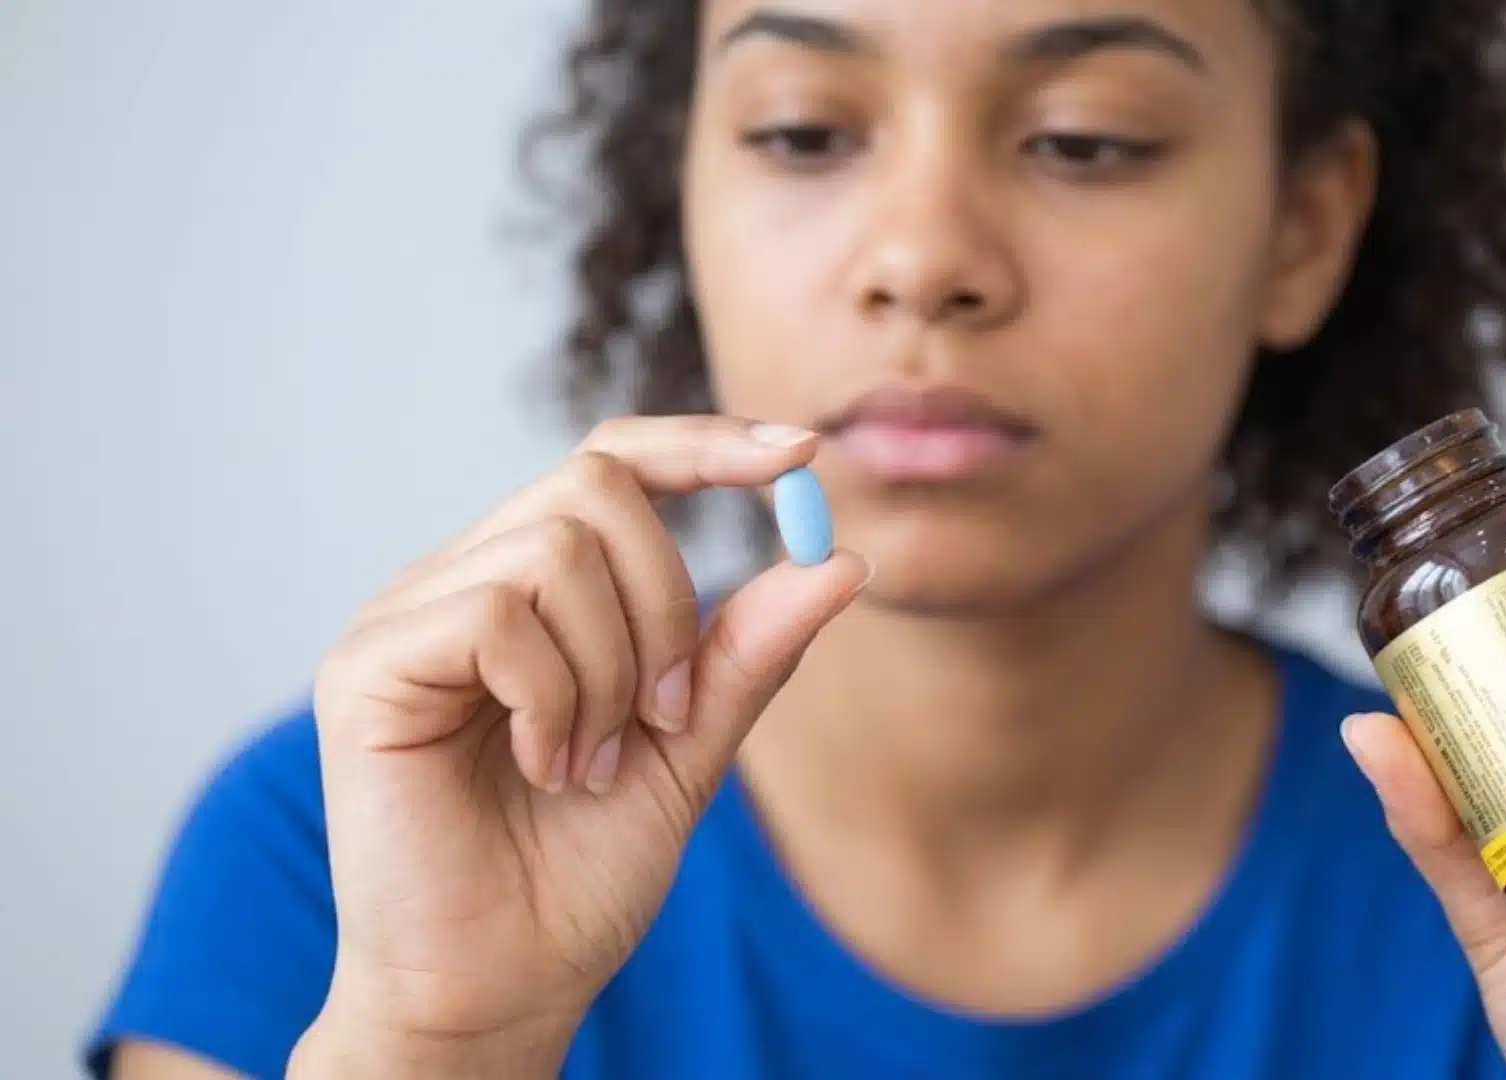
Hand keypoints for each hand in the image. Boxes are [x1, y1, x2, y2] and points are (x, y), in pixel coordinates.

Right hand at [295, 416, 867, 1070]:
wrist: (500, 988)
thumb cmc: (578, 876)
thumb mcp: (690, 749)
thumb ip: (747, 655)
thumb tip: (841, 561)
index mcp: (530, 589)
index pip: (612, 464)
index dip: (704, 444)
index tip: (802, 455)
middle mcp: (460, 580)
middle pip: (596, 486)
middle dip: (666, 602)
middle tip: (666, 716)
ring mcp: (406, 617)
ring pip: (555, 547)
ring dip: (614, 667)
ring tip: (592, 763)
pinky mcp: (367, 666)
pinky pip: (497, 613)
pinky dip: (555, 696)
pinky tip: (547, 767)